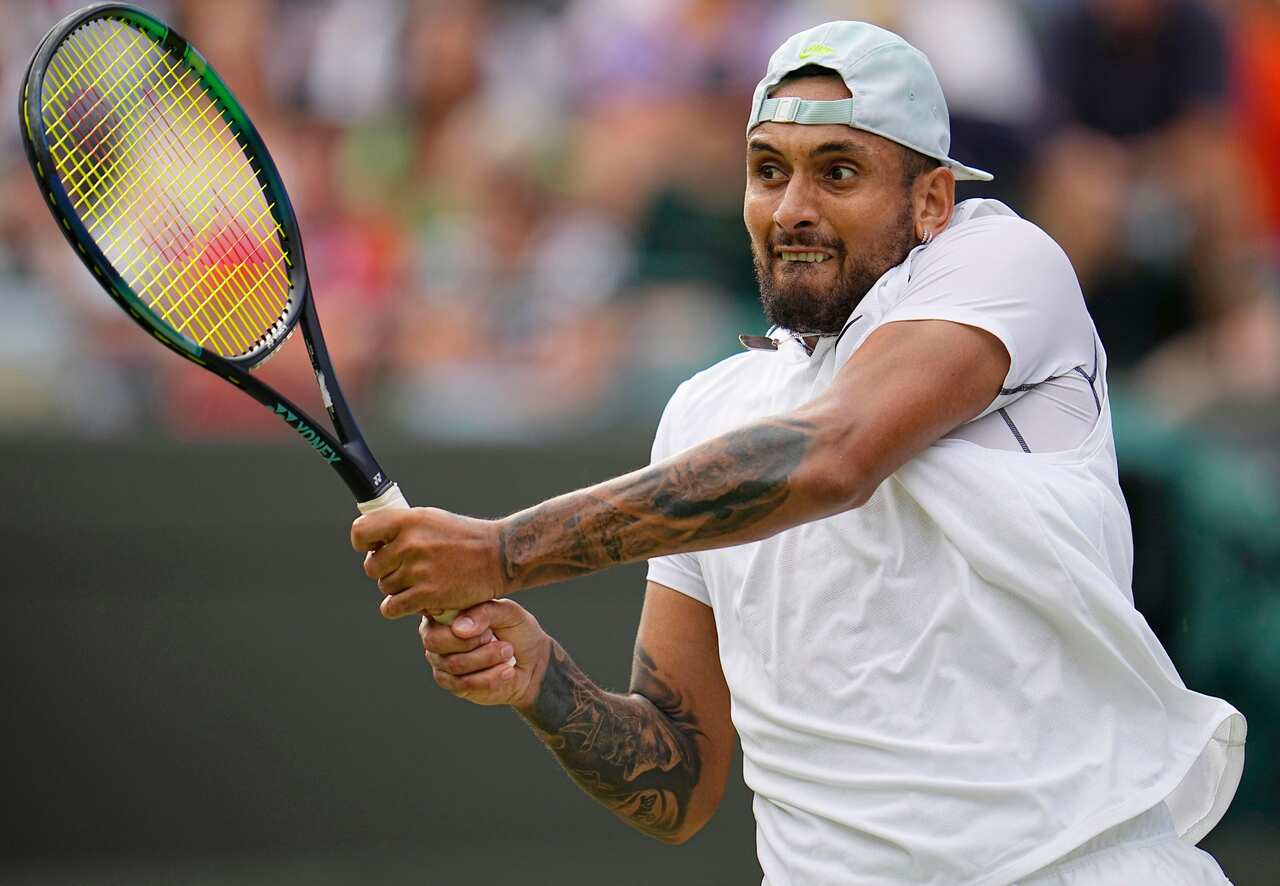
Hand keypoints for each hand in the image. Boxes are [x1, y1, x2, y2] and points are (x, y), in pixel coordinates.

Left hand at [351, 507, 508, 618]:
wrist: (498, 556)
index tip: (373, 548)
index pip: (361, 531)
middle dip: (386, 570)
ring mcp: (418, 570)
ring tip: (421, 582)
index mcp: (409, 520)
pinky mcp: (426, 595)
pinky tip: (414, 600)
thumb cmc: (465, 538)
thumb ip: (402, 528)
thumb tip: (372, 541)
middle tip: (407, 568)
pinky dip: (398, 607)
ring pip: (384, 587)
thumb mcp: (431, 519)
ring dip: (398, 589)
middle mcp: (410, 543)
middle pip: (372, 567)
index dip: (363, 543)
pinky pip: (391, 607)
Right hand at [420, 600, 549, 707]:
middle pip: (435, 642)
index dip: (457, 624)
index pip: (432, 616)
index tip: (486, 627)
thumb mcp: (508, 612)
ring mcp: (443, 664)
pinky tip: (506, 670)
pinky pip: (466, 684)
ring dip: (488, 658)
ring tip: (507, 652)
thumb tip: (459, 629)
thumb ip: (484, 613)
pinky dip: (492, 677)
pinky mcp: (456, 687)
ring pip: (454, 664)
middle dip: (473, 641)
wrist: (534, 663)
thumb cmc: (518, 632)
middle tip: (494, 638)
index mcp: (445, 613)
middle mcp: (437, 638)